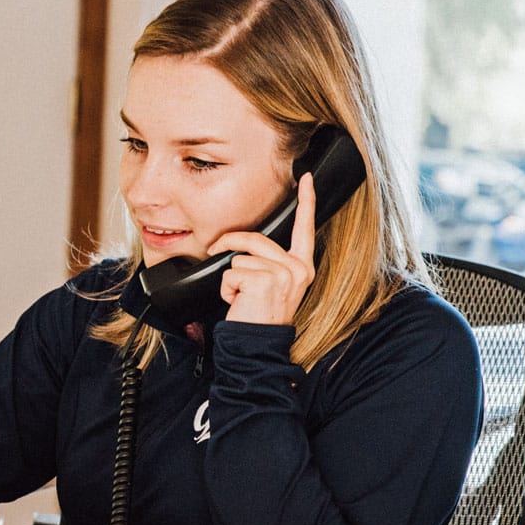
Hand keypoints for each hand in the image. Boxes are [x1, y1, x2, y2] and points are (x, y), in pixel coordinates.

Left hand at [211, 172, 316, 325]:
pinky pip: (230, 271)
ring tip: (242, 297)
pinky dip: (226, 288)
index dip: (306, 201)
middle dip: (229, 244)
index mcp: (302, 267)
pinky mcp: (265, 280)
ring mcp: (284, 274)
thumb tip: (248, 243)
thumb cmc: (259, 316)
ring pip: (239, 256)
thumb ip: (269, 262)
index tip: (305, 178)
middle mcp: (298, 268)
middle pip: (254, 238)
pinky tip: (239, 303)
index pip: (304, 228)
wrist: (256, 346)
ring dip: (230, 276)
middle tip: (218, 254)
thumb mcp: (273, 285)